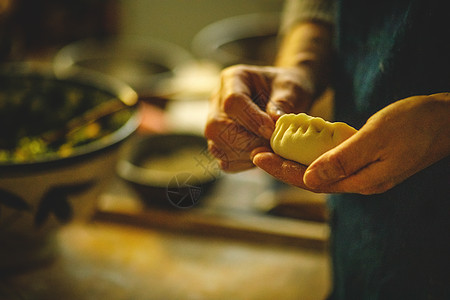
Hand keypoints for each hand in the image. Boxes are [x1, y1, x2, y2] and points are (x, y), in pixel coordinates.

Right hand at [204, 64, 316, 171]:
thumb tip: (274, 122)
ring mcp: (216, 123)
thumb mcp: (292, 88)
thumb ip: (283, 102)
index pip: (232, 102)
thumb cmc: (289, 88)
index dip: (251, 119)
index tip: (271, 130)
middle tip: (271, 143)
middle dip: (246, 141)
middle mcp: (218, 101)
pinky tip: (262, 155)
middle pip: (216, 127)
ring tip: (269, 148)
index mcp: (233, 79)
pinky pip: (225, 161)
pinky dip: (244, 164)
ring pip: (217, 146)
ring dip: (245, 154)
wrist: (287, 97)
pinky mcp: (221, 143)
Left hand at [253, 93, 449, 193]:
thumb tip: (307, 178)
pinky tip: (304, 143)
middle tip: (257, 153)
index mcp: (362, 181)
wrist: (448, 120)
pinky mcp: (368, 158)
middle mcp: (361, 181)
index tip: (260, 157)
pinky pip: (334, 159)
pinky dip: (315, 152)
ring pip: (322, 169)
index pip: (312, 181)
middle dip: (283, 166)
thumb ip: (342, 159)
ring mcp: (365, 171)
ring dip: (296, 160)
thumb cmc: (416, 125)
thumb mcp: (376, 139)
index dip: (283, 171)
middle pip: (312, 178)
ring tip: (272, 149)